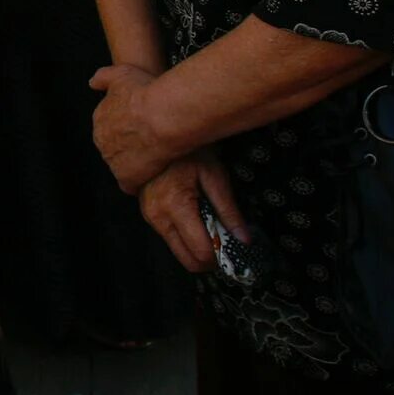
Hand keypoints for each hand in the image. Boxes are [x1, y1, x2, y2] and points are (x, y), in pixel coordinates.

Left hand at [90, 64, 178, 192]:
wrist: (162, 116)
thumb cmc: (147, 93)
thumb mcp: (122, 74)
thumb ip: (104, 78)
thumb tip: (93, 83)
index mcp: (100, 119)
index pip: (110, 127)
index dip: (128, 128)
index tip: (142, 127)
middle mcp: (101, 141)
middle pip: (115, 147)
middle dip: (130, 146)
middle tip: (151, 143)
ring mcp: (112, 160)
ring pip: (122, 164)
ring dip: (136, 163)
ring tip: (157, 159)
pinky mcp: (126, 178)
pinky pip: (130, 184)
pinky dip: (139, 181)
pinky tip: (152, 175)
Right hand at [138, 151, 249, 272]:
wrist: (158, 135)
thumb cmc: (190, 152)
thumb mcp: (215, 176)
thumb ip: (229, 209)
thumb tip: (245, 238)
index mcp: (176, 206)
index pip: (200, 250)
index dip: (220, 256)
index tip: (234, 249)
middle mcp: (158, 217)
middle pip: (187, 260)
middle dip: (209, 260)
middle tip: (224, 246)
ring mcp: (150, 217)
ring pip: (178, 252)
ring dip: (197, 249)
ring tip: (212, 232)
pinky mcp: (148, 215)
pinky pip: (170, 239)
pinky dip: (187, 239)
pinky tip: (197, 223)